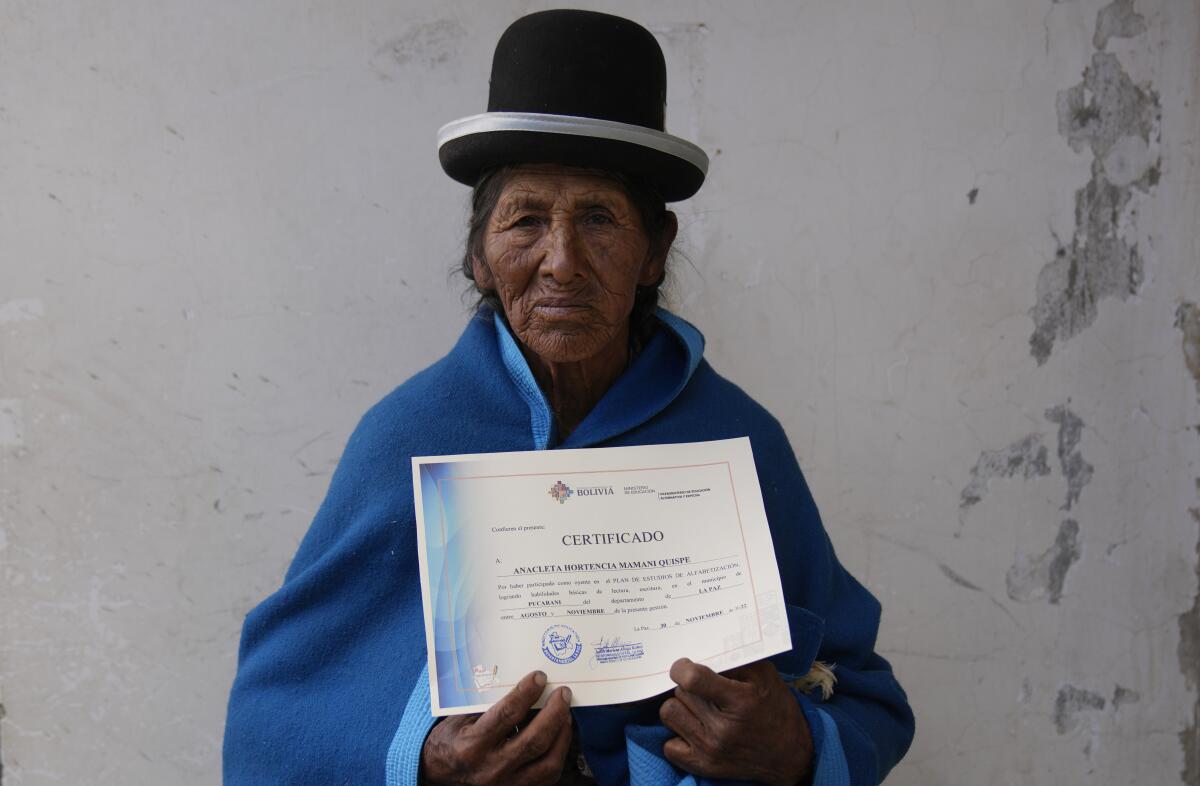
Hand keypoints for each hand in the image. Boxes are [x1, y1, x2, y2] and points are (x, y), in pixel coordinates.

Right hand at [420, 671, 572, 785]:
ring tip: (565, 713)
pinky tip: (560, 735)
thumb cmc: (450, 742)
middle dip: (554, 713)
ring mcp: (506, 784)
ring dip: (562, 734)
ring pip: (548, 762)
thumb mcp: (458, 719)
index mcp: (472, 745)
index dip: (527, 693)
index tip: (540, 677)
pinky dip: (558, 753)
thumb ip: (485, 703)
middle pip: (534, 740)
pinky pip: (548, 776)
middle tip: (563, 693)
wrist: (439, 777)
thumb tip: (519, 681)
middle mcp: (491, 768)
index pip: (506, 715)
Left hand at [659, 658, 812, 785]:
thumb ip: (735, 659)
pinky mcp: (704, 766)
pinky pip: (669, 745)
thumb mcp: (764, 675)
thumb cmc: (775, 708)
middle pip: (680, 693)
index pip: (692, 679)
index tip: (684, 666)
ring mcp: (711, 750)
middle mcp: (723, 728)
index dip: (682, 668)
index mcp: (740, 700)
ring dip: (681, 707)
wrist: (790, 754)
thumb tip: (702, 647)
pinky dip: (678, 735)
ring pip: (670, 713)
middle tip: (706, 691)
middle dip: (689, 687)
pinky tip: (696, 729)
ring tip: (698, 708)